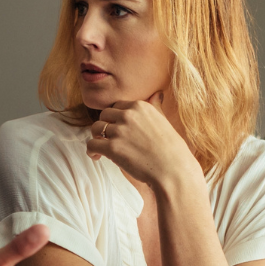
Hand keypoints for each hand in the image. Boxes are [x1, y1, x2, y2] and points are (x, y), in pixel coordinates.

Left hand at [87, 98, 202, 192]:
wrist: (173, 170)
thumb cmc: (172, 149)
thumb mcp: (165, 121)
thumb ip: (156, 107)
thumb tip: (157, 94)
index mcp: (140, 106)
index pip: (118, 106)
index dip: (115, 118)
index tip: (118, 128)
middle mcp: (128, 115)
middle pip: (104, 115)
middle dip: (105, 126)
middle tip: (108, 138)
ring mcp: (119, 131)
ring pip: (95, 128)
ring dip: (97, 137)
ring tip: (101, 148)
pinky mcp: (112, 148)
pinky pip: (92, 144)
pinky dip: (91, 151)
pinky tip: (97, 156)